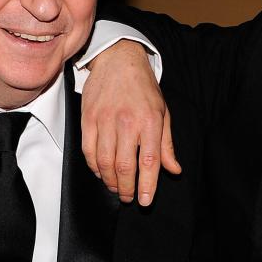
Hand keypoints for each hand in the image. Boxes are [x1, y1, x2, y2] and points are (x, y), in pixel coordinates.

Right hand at [82, 40, 180, 204]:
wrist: (119, 60)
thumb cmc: (143, 88)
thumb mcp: (163, 113)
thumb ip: (166, 145)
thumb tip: (173, 170)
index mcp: (150, 122)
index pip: (149, 161)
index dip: (147, 185)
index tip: (145, 201)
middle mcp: (127, 122)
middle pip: (124, 166)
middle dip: (126, 188)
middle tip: (128, 197)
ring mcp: (105, 120)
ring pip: (104, 162)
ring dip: (110, 180)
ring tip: (115, 187)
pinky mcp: (88, 119)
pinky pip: (88, 151)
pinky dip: (94, 167)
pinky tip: (101, 172)